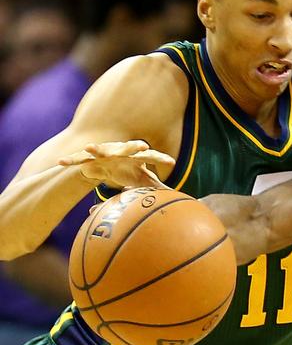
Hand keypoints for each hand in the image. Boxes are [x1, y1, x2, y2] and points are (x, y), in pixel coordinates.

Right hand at [59, 140, 174, 189]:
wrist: (106, 163)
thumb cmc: (128, 171)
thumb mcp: (143, 180)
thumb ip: (157, 188)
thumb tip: (177, 199)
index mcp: (138, 157)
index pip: (152, 157)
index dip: (161, 159)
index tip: (171, 162)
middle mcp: (123, 152)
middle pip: (130, 148)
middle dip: (134, 146)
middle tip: (142, 146)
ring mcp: (106, 153)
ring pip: (102, 150)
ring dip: (96, 148)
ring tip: (89, 147)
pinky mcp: (90, 157)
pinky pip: (79, 159)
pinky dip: (71, 160)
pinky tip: (60, 162)